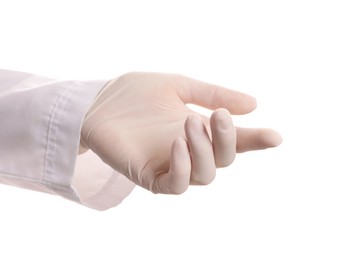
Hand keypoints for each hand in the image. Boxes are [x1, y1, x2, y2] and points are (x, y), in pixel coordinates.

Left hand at [80, 72, 281, 193]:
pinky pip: (175, 185)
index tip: (275, 136)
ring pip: (204, 175)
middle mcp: (190, 152)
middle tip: (218, 115)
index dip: (256, 140)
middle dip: (227, 139)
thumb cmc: (136, 94)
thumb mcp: (179, 87)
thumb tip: (253, 104)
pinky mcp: (149, 176)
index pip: (234, 141)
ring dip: (205, 150)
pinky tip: (177, 143)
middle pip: (223, 160)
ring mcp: (170, 166)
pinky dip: (182, 167)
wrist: (99, 101)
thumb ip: (213, 94)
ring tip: (192, 122)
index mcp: (200, 132)